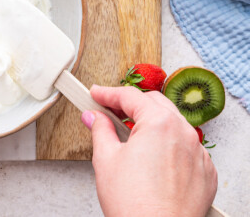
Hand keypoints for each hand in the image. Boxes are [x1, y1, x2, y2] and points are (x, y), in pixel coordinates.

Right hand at [82, 85, 216, 216]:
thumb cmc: (135, 204)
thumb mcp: (106, 159)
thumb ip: (100, 130)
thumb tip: (94, 118)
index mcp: (159, 124)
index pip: (130, 96)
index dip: (107, 93)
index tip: (96, 94)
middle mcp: (184, 133)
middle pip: (154, 104)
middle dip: (130, 104)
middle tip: (107, 111)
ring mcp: (197, 153)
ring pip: (171, 124)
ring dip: (150, 123)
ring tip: (128, 135)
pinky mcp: (203, 171)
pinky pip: (184, 146)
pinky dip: (167, 143)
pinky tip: (150, 156)